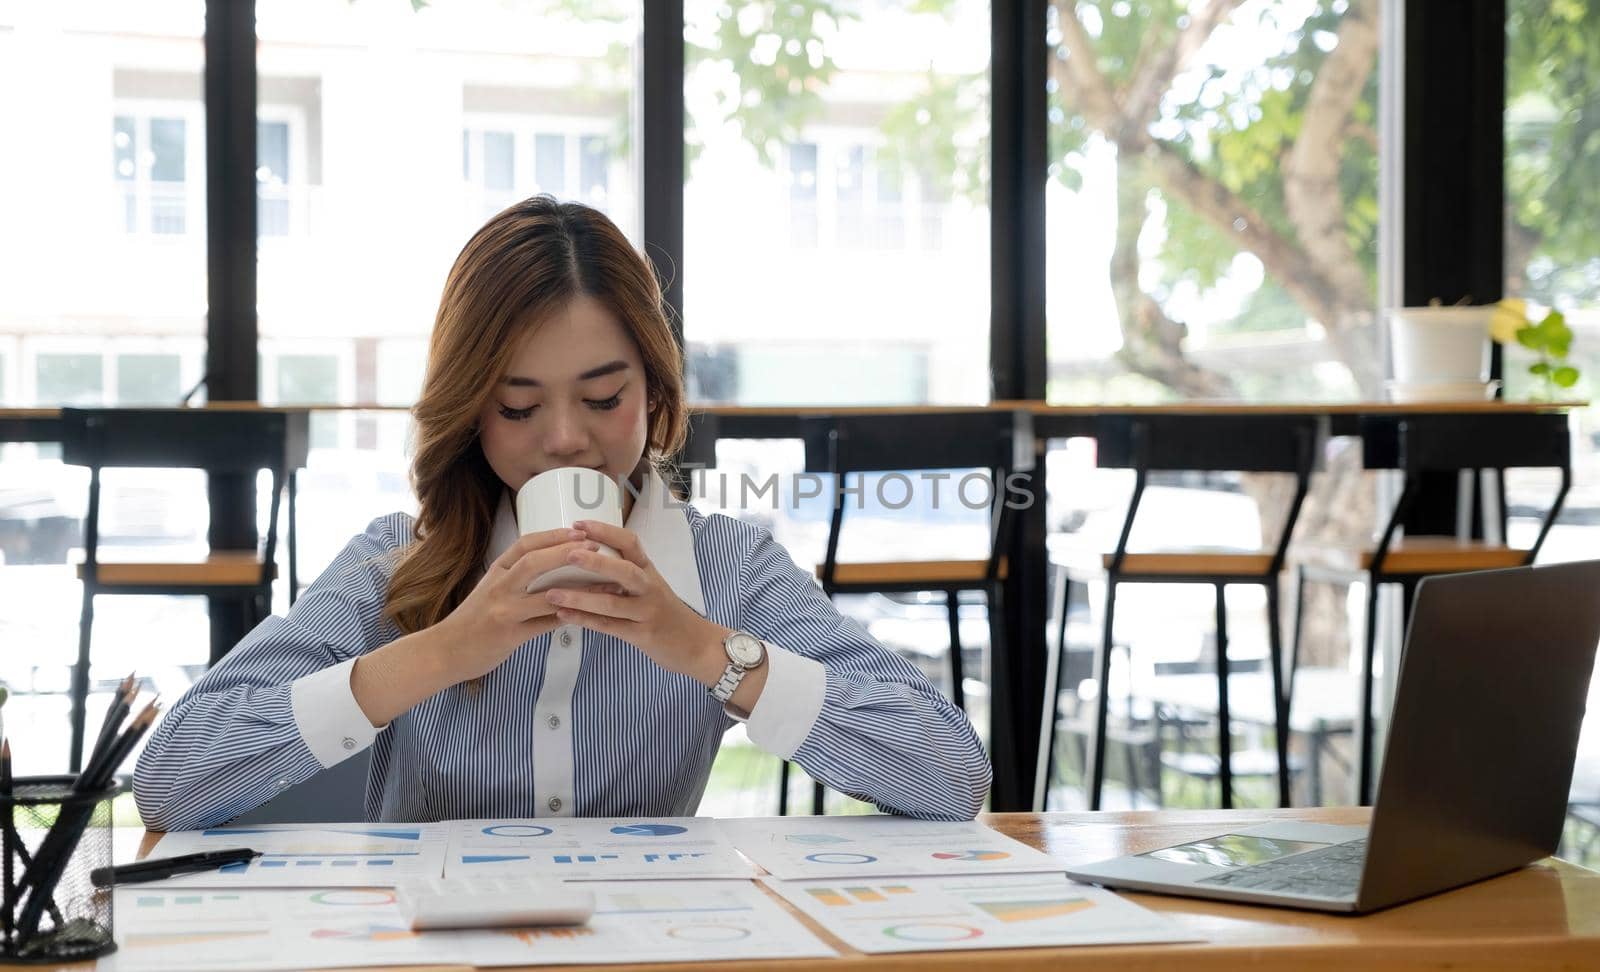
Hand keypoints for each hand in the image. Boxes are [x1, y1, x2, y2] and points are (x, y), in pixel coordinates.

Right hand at [437, 528, 600, 681]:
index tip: (578, 531)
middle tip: (596, 548)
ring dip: (579, 590)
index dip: (553, 535)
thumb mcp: (490, 590)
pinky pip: (545, 624)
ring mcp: (503, 611)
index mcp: (495, 571)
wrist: (444, 652)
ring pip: (545, 595)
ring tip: (605, 585)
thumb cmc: (472, 620)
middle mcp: (498, 587)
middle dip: (567, 552)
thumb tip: (549, 564)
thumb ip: (514, 578)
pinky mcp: (509, 635)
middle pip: (534, 562)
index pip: (524, 544)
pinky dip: (567, 617)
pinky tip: (588, 614)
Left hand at [543, 519, 730, 684]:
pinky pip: (610, 627)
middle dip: (595, 561)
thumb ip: (624, 573)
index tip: (578, 524)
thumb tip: (587, 558)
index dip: (605, 532)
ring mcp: (647, 611)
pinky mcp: (642, 635)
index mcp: (649, 570)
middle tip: (568, 554)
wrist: (695, 644)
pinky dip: (585, 621)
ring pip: (612, 602)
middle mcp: (649, 587)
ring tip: (552, 594)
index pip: (630, 543)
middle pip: (624, 569)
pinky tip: (564, 616)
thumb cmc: (667, 613)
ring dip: (580, 598)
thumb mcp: (650, 586)